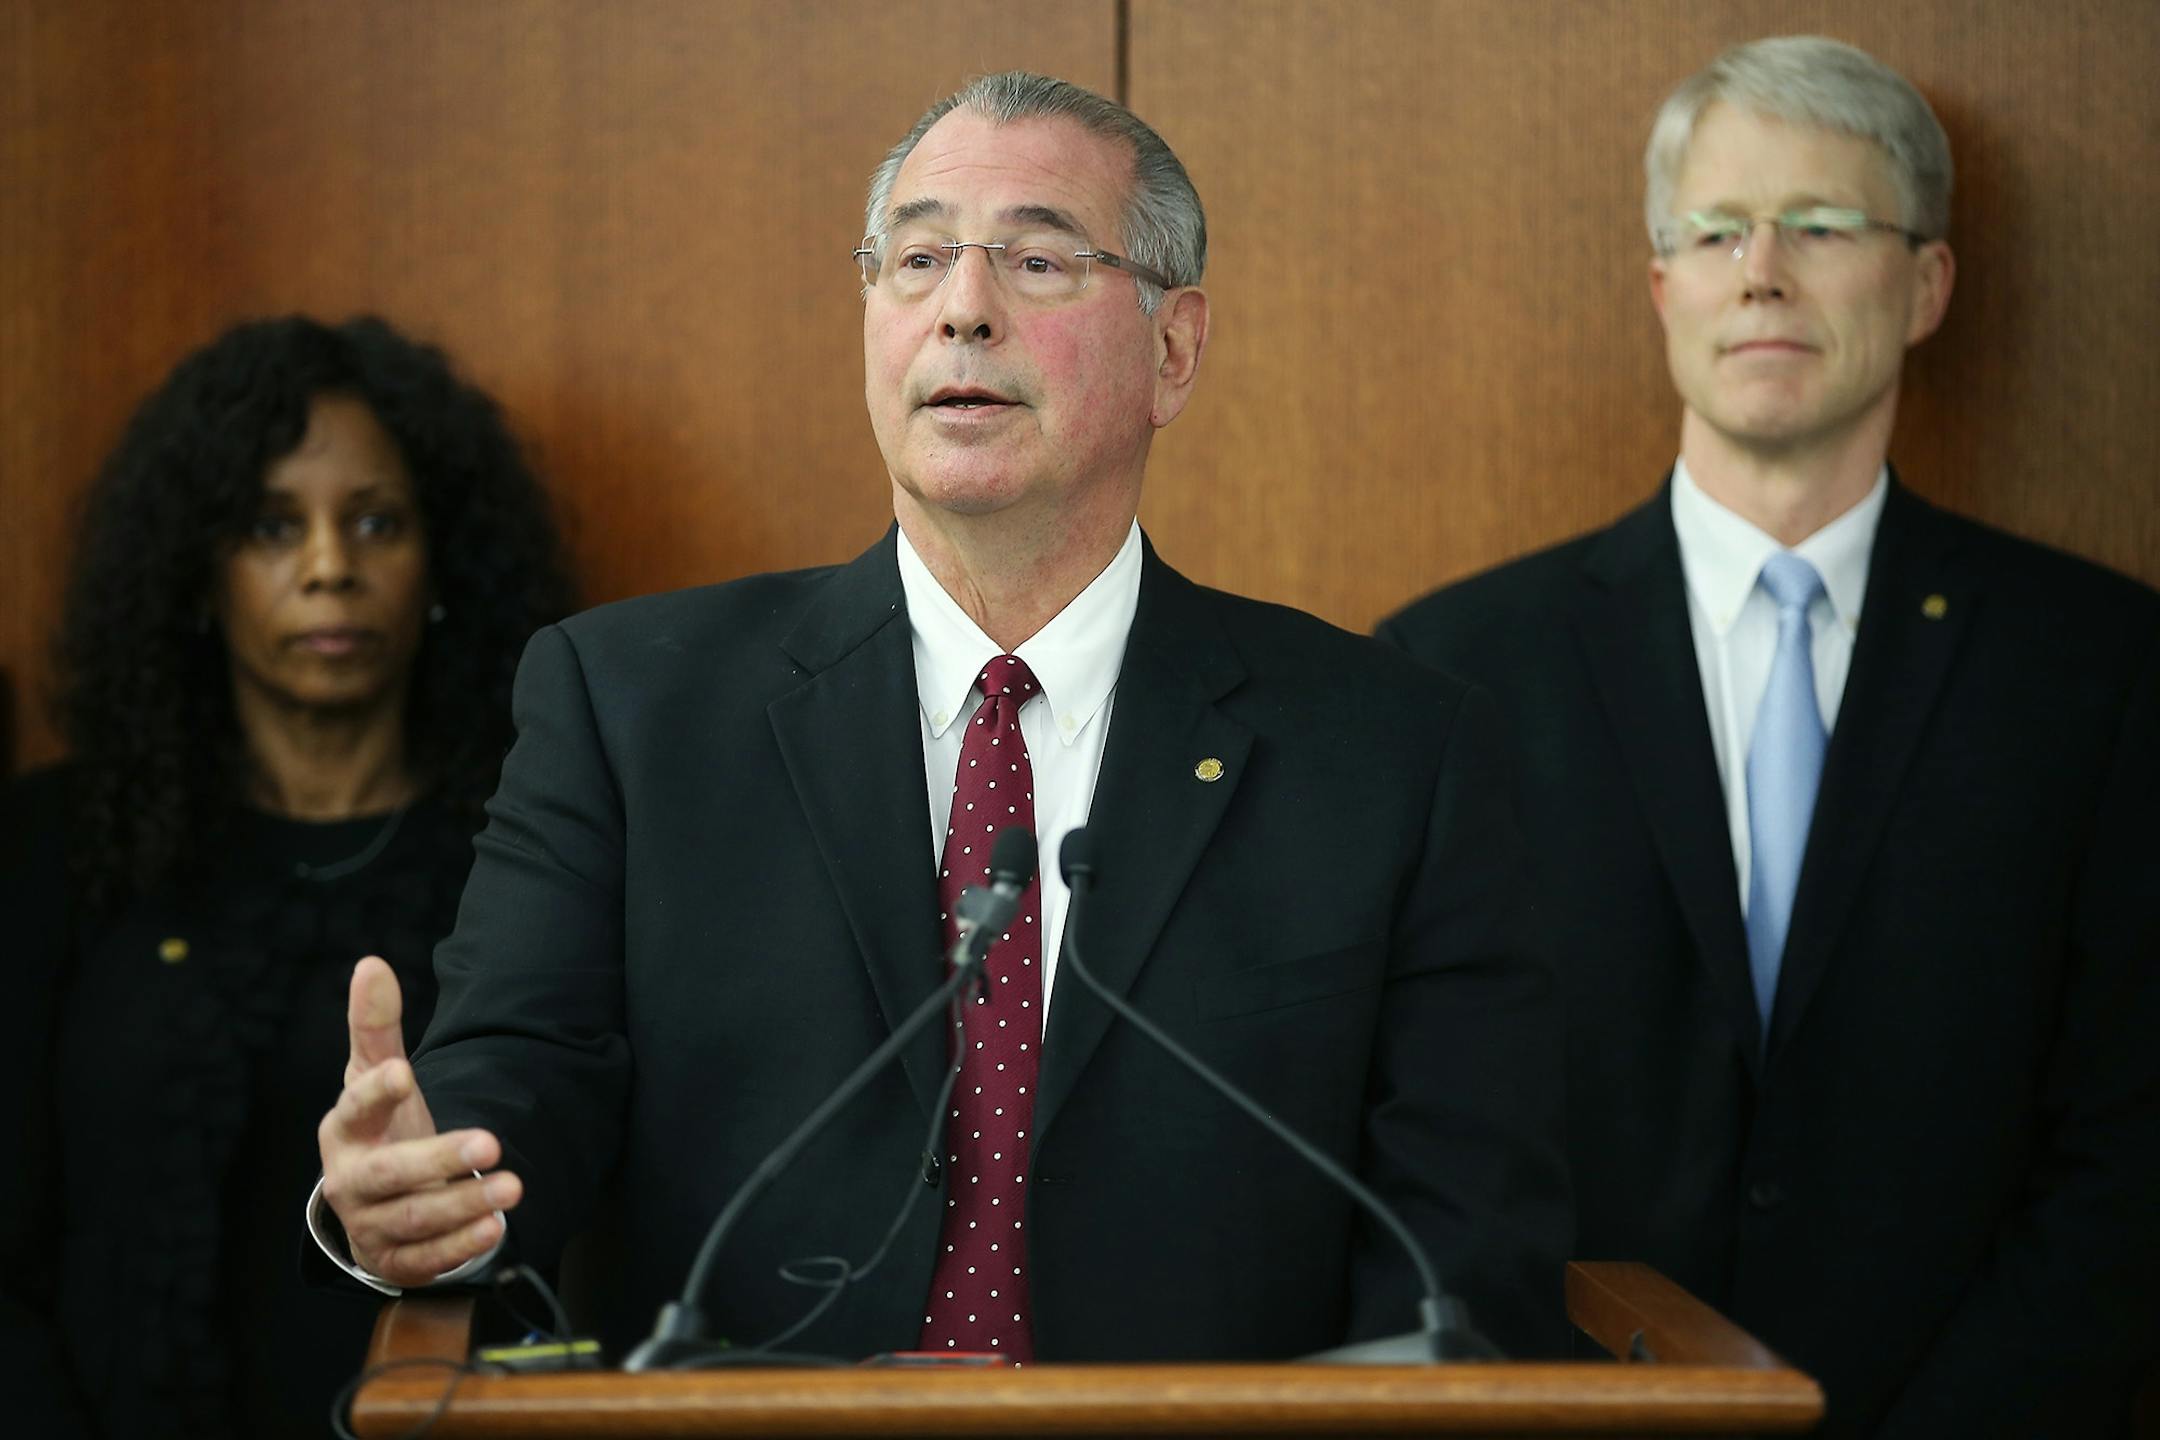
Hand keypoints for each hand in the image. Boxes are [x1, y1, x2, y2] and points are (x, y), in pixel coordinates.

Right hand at [318, 956, 522, 1285]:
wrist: (377, 1197)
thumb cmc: (382, 1124)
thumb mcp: (377, 1073)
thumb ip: (377, 1025)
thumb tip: (371, 964)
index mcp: (345, 1130)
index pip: (355, 1108)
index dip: (375, 1092)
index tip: (404, 1073)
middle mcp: (351, 1180)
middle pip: (390, 1173)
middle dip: (439, 1159)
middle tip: (491, 1141)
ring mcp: (370, 1224)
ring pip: (414, 1218)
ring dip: (463, 1205)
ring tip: (512, 1187)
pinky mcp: (394, 1260)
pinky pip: (426, 1258)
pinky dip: (460, 1246)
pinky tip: (495, 1229)